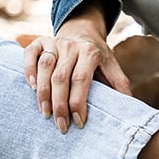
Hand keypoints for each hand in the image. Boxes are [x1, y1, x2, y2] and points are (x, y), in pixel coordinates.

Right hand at [22, 1, 131, 132]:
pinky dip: (28, 70)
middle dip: (59, 105)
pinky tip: (31, 87)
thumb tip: (130, 110)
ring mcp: (54, 42)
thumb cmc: (97, 58)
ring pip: (45, 67)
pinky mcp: (40, 41)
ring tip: (45, 113)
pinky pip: (30, 54)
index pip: (81, 79)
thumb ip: (120, 86)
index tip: (79, 123)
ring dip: (43, 92)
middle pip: (61, 77)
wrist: (83, 32)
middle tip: (61, 126)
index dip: (78, 103)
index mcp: (91, 52)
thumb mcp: (112, 68)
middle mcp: (71, 46)